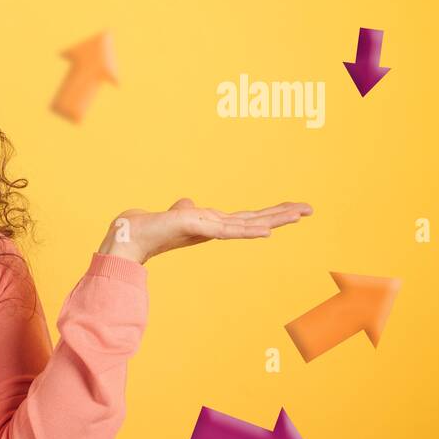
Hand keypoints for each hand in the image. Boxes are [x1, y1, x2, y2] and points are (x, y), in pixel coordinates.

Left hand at [97, 198, 312, 264]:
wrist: (128, 236)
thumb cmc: (150, 228)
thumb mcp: (173, 214)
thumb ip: (185, 209)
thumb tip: (189, 202)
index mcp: (211, 224)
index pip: (246, 218)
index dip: (269, 214)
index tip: (293, 209)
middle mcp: (213, 227)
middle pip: (254, 220)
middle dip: (282, 214)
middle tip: (310, 209)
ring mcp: (208, 229)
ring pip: (247, 224)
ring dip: (275, 218)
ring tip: (299, 213)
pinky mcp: (198, 228)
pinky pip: (229, 230)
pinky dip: (249, 230)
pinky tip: (268, 230)